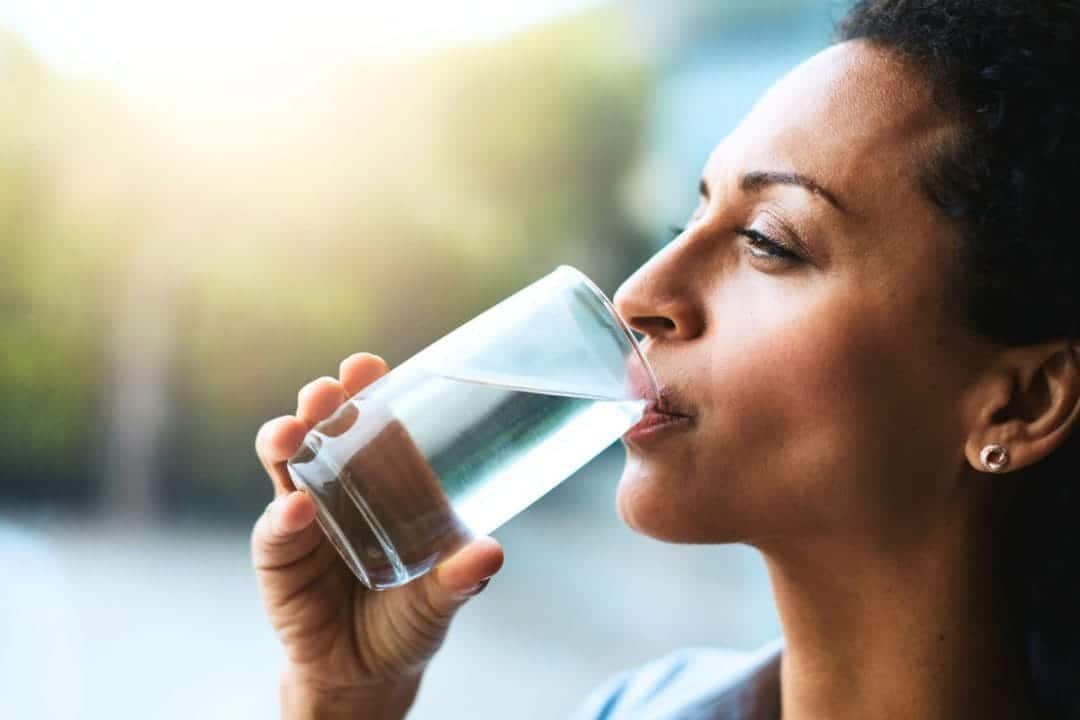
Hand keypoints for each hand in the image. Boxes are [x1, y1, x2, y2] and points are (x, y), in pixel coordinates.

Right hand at [253, 353, 503, 716]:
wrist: (368, 673)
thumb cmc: (410, 617)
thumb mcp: (442, 597)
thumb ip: (462, 577)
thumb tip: (491, 551)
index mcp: (385, 480)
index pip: (372, 421)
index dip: (366, 389)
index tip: (366, 364)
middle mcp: (339, 486)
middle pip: (322, 429)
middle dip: (320, 402)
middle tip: (327, 392)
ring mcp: (304, 517)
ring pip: (285, 464)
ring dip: (286, 441)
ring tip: (294, 433)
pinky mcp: (278, 556)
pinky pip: (275, 530)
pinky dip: (283, 518)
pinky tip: (295, 511)